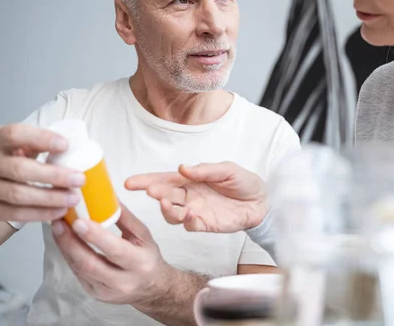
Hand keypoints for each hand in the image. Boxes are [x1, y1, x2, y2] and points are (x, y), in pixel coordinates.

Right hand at [0, 124, 85, 224]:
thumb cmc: (1, 162)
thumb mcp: (12, 147)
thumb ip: (34, 144)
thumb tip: (70, 146)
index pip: (15, 134)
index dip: (41, 138)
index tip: (65, 145)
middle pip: (20, 169)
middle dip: (54, 176)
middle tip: (79, 179)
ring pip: (18, 194)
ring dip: (51, 198)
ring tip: (73, 198)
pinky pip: (16, 213)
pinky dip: (40, 213)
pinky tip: (59, 211)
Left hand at [51, 204, 171, 304]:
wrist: (151, 287)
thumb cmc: (146, 256)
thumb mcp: (143, 235)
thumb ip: (125, 217)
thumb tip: (107, 196)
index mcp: (140, 263)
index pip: (115, 250)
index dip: (95, 236)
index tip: (78, 221)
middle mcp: (124, 281)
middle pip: (91, 264)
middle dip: (71, 242)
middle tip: (59, 223)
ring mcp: (107, 291)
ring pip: (80, 270)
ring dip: (66, 248)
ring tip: (57, 228)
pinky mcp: (94, 293)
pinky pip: (78, 273)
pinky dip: (69, 255)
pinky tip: (63, 241)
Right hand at [125, 162, 267, 232]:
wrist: (263, 201)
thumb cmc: (243, 182)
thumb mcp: (227, 170)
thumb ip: (205, 170)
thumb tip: (182, 167)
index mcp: (190, 180)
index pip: (164, 179)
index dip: (147, 181)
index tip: (130, 182)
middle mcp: (188, 196)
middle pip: (165, 196)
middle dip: (156, 193)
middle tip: (151, 190)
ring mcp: (195, 211)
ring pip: (173, 214)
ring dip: (168, 210)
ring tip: (167, 203)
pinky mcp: (206, 224)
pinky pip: (191, 225)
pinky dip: (187, 221)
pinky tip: (190, 214)